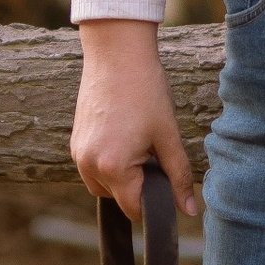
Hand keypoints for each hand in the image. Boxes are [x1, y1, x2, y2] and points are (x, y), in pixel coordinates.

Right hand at [71, 17, 198, 219]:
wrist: (117, 54)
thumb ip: (179, 176)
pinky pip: (92, 166)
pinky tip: (123, 136)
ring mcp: (78, 152)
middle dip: (137, 185)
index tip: (166, 180)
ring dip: (121, 176)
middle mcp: (88, 164)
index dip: (154, 201)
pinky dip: (108, 162)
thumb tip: (189, 210)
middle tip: (152, 152)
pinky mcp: (74, 141)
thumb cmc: (146, 91)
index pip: (133, 208)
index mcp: (113, 166)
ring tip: (137, 143)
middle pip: (117, 198)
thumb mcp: (168, 135)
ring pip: (102, 184)